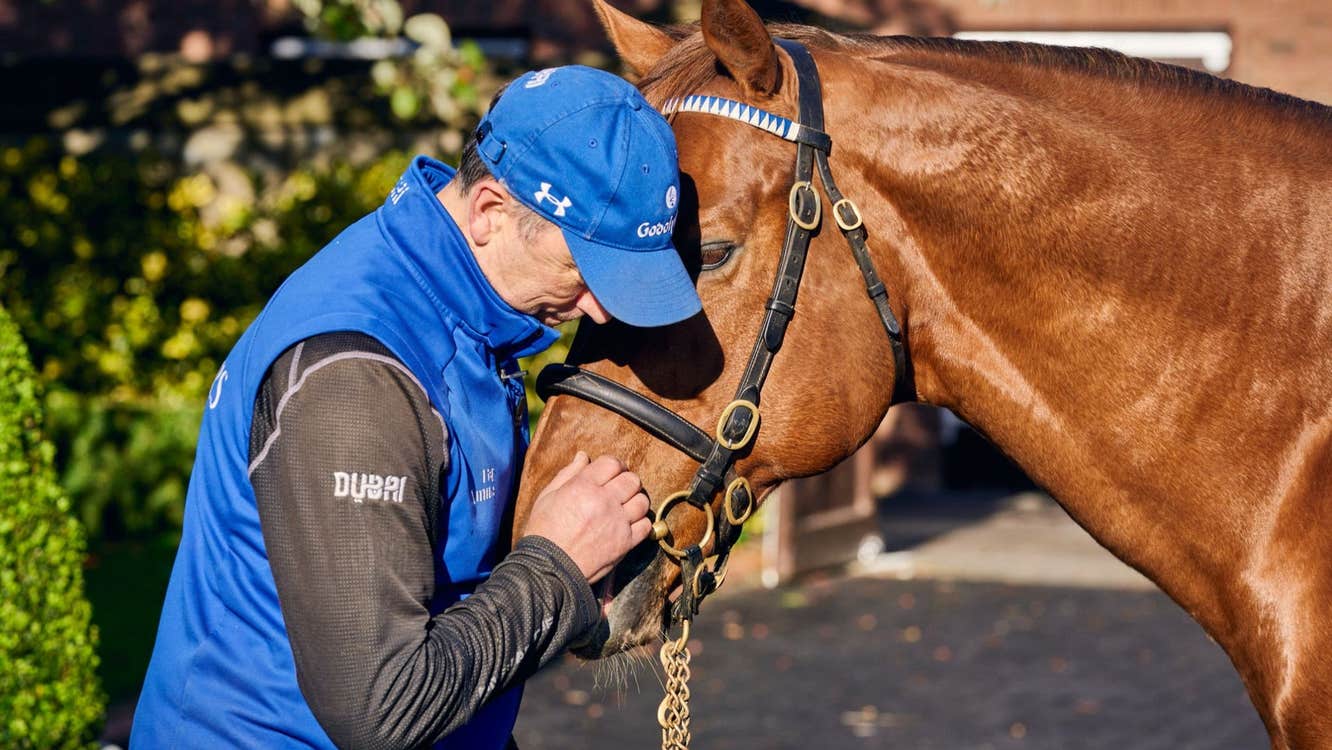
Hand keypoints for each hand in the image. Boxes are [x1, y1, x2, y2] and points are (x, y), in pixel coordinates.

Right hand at [522, 452, 652, 582]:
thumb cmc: (543, 532)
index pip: (612, 463)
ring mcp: (617, 522)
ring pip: (642, 501)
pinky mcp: (625, 543)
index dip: (614, 465)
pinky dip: (641, 522)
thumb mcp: (547, 497)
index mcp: (584, 486)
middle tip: (619, 489)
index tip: (611, 472)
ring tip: (625, 506)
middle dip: (626, 481)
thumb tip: (583, 456)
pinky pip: (645, 525)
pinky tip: (629, 524)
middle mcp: (604, 501)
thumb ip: (568, 474)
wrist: (547, 569)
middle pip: (632, 480)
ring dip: (635, 500)